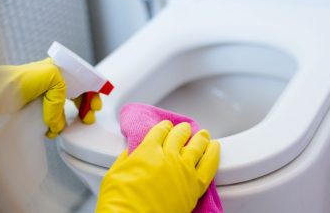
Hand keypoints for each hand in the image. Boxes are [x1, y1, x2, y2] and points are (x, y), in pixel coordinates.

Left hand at [0, 58, 101, 137]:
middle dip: (85, 107)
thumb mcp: (52, 76)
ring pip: (64, 110)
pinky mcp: (35, 112)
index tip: (96, 104)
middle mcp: (50, 84)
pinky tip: (54, 129)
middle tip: (88, 117)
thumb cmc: (19, 79)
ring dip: (70, 120)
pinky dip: (56, 127)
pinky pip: (52, 121)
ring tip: (70, 125)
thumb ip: (63, 95)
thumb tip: (59, 120)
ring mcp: (43, 98)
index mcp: (57, 71)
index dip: (92, 92)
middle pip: (77, 96)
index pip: (82, 81)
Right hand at [96, 120, 219, 212]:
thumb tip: (132, 152)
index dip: (164, 127)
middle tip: (185, 128)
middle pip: (179, 136)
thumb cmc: (120, 201)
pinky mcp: (194, 186)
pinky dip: (213, 153)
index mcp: (148, 150)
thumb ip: (127, 158)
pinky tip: (215, 147)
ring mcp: (183, 170)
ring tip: (203, 134)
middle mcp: (168, 156)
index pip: (160, 131)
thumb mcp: (114, 173)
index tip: (166, 127)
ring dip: (200, 138)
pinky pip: (209, 165)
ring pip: (197, 146)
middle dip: (182, 130)